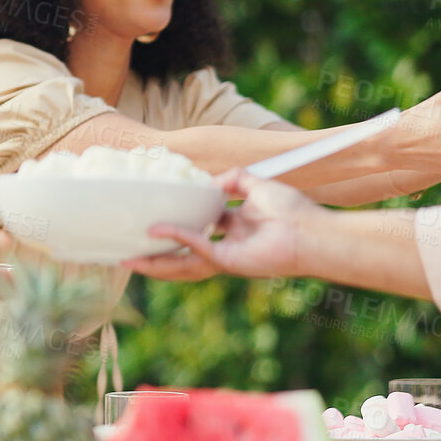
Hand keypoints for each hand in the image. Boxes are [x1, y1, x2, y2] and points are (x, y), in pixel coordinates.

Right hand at [123, 169, 323, 279]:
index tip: (154, 214)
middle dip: (155, 254)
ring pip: (181, 262)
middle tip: (130, 249)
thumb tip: (210, 181)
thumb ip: (235, 178)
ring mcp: (225, 255)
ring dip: (154, 262)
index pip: (198, 228)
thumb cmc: (293, 211)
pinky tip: (157, 231)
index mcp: (234, 228)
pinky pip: (195, 247)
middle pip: (182, 252)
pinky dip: (176, 238)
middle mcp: (226, 244)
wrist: (312, 232)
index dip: (176, 223)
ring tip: (127, 260)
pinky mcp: (227, 260)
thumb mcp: (259, 184)